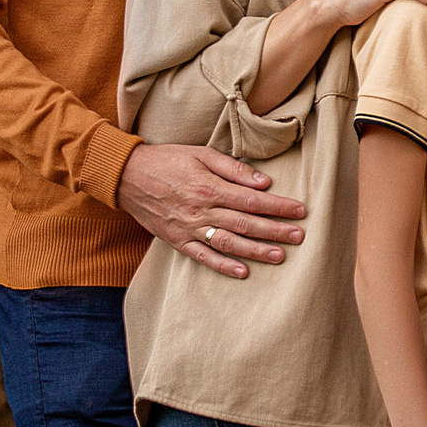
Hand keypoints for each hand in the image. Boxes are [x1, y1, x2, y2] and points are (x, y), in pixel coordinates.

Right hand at [118, 142, 307, 278]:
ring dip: (255, 251)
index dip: (278, 206)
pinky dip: (223, 266)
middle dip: (275, 231)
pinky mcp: (177, 241)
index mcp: (210, 187)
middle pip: (245, 224)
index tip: (300, 211)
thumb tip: (264, 182)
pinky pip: (202, 257)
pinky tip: (243, 272)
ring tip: (279, 256)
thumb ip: (233, 169)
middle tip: (299, 236)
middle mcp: (201, 211)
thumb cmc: (167, 160)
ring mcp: (189, 228)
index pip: (252, 200)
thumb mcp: (200, 154)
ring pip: (228, 243)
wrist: (126, 176)